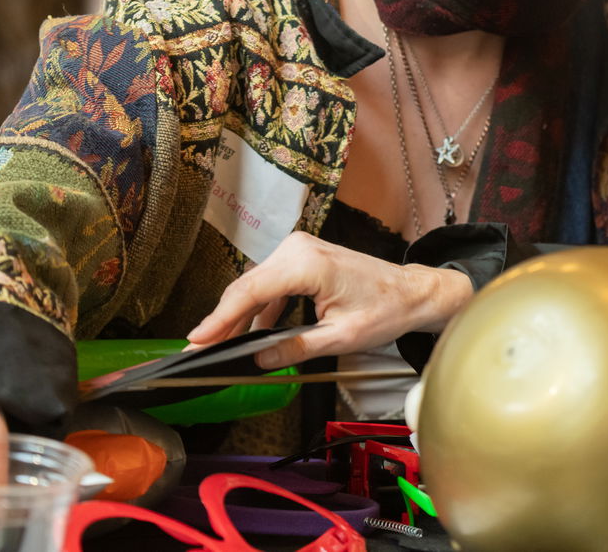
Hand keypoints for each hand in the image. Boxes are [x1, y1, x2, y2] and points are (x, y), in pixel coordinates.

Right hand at [186, 231, 475, 367]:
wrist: (411, 292)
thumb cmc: (385, 310)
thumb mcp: (340, 338)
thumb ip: (295, 348)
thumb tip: (258, 359)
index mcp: (307, 264)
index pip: (250, 292)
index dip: (219, 319)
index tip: (196, 340)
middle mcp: (298, 249)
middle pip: (247, 287)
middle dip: (223, 320)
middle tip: (198, 350)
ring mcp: (299, 249)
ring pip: (256, 285)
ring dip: (240, 315)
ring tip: (219, 345)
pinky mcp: (302, 257)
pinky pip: (271, 283)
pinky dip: (260, 307)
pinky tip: (252, 332)